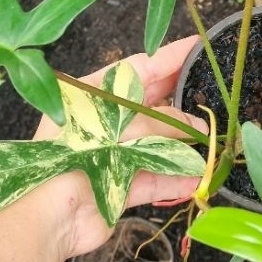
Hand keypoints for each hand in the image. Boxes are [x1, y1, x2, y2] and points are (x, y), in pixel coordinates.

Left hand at [30, 35, 206, 259]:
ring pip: (155, 144)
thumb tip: (196, 127)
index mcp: (91, 95)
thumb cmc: (74, 155)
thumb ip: (158, 122)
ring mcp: (110, 154)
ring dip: (182, 146)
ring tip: (212, 141)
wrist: (47, 214)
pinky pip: (152, 178)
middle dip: (181, 103)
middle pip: (149, 106)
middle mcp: (102, 122)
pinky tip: (198, 178)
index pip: (136, 70)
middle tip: (214, 93)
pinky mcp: (117, 186)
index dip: (168, 58)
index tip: (197, 47)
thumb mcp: (118, 125)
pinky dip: (174, 178)